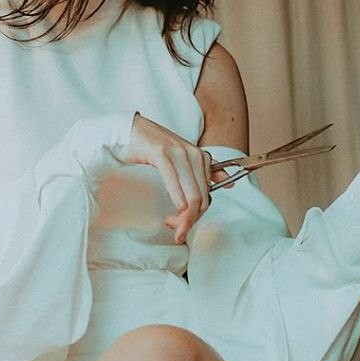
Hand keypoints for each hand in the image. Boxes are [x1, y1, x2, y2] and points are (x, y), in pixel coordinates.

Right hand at [125, 113, 232, 243]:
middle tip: (177, 230)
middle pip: (201, 197)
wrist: (131, 130)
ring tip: (171, 224)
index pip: (208, 194)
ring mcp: (178, 153)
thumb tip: (228, 183)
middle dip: (191, 219)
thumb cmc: (154, 147)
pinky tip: (177, 207)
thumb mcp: (182, 159)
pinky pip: (174, 179)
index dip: (198, 215)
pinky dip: (177, 196)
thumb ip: (204, 171)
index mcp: (200, 157)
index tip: (184, 225)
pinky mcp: (161, 153)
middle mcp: (193, 154)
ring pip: (191, 193)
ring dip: (184, 215)